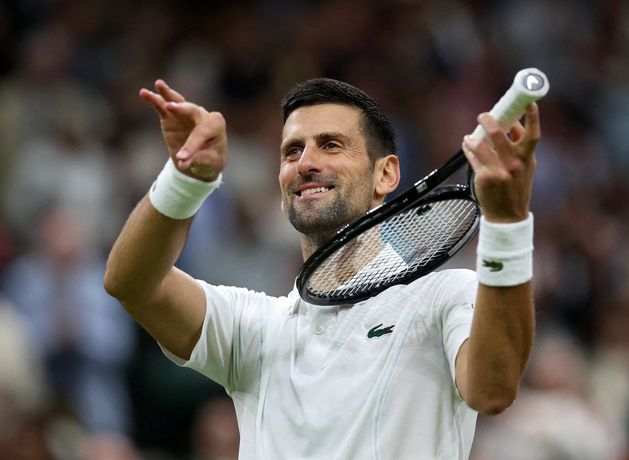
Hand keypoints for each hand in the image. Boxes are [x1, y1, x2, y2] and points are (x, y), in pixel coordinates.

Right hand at [139, 80, 226, 181]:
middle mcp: (202, 115)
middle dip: (181, 110)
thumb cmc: (210, 159)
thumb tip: (182, 163)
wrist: (201, 159)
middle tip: (171, 108)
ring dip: (167, 94)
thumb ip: (197, 160)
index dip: (191, 145)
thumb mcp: (208, 163)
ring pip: (178, 102)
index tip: (181, 159)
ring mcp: (186, 113)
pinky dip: (154, 99)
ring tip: (159, 85)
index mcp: (216, 125)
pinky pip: (162, 106)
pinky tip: (144, 93)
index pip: (202, 132)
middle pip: (192, 110)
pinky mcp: (171, 115)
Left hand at [462, 103, 539, 222]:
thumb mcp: (525, 167)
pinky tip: (467, 146)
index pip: (533, 135)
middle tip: (483, 115)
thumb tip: (513, 123)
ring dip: (473, 138)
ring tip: (470, 136)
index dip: (533, 117)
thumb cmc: (515, 187)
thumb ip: (520, 146)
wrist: (508, 215)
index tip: (529, 103)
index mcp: (528, 158)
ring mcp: (499, 171)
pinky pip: (473, 158)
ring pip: (481, 146)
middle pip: (499, 135)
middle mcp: (515, 164)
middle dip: (489, 121)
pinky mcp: (485, 178)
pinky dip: (468, 149)